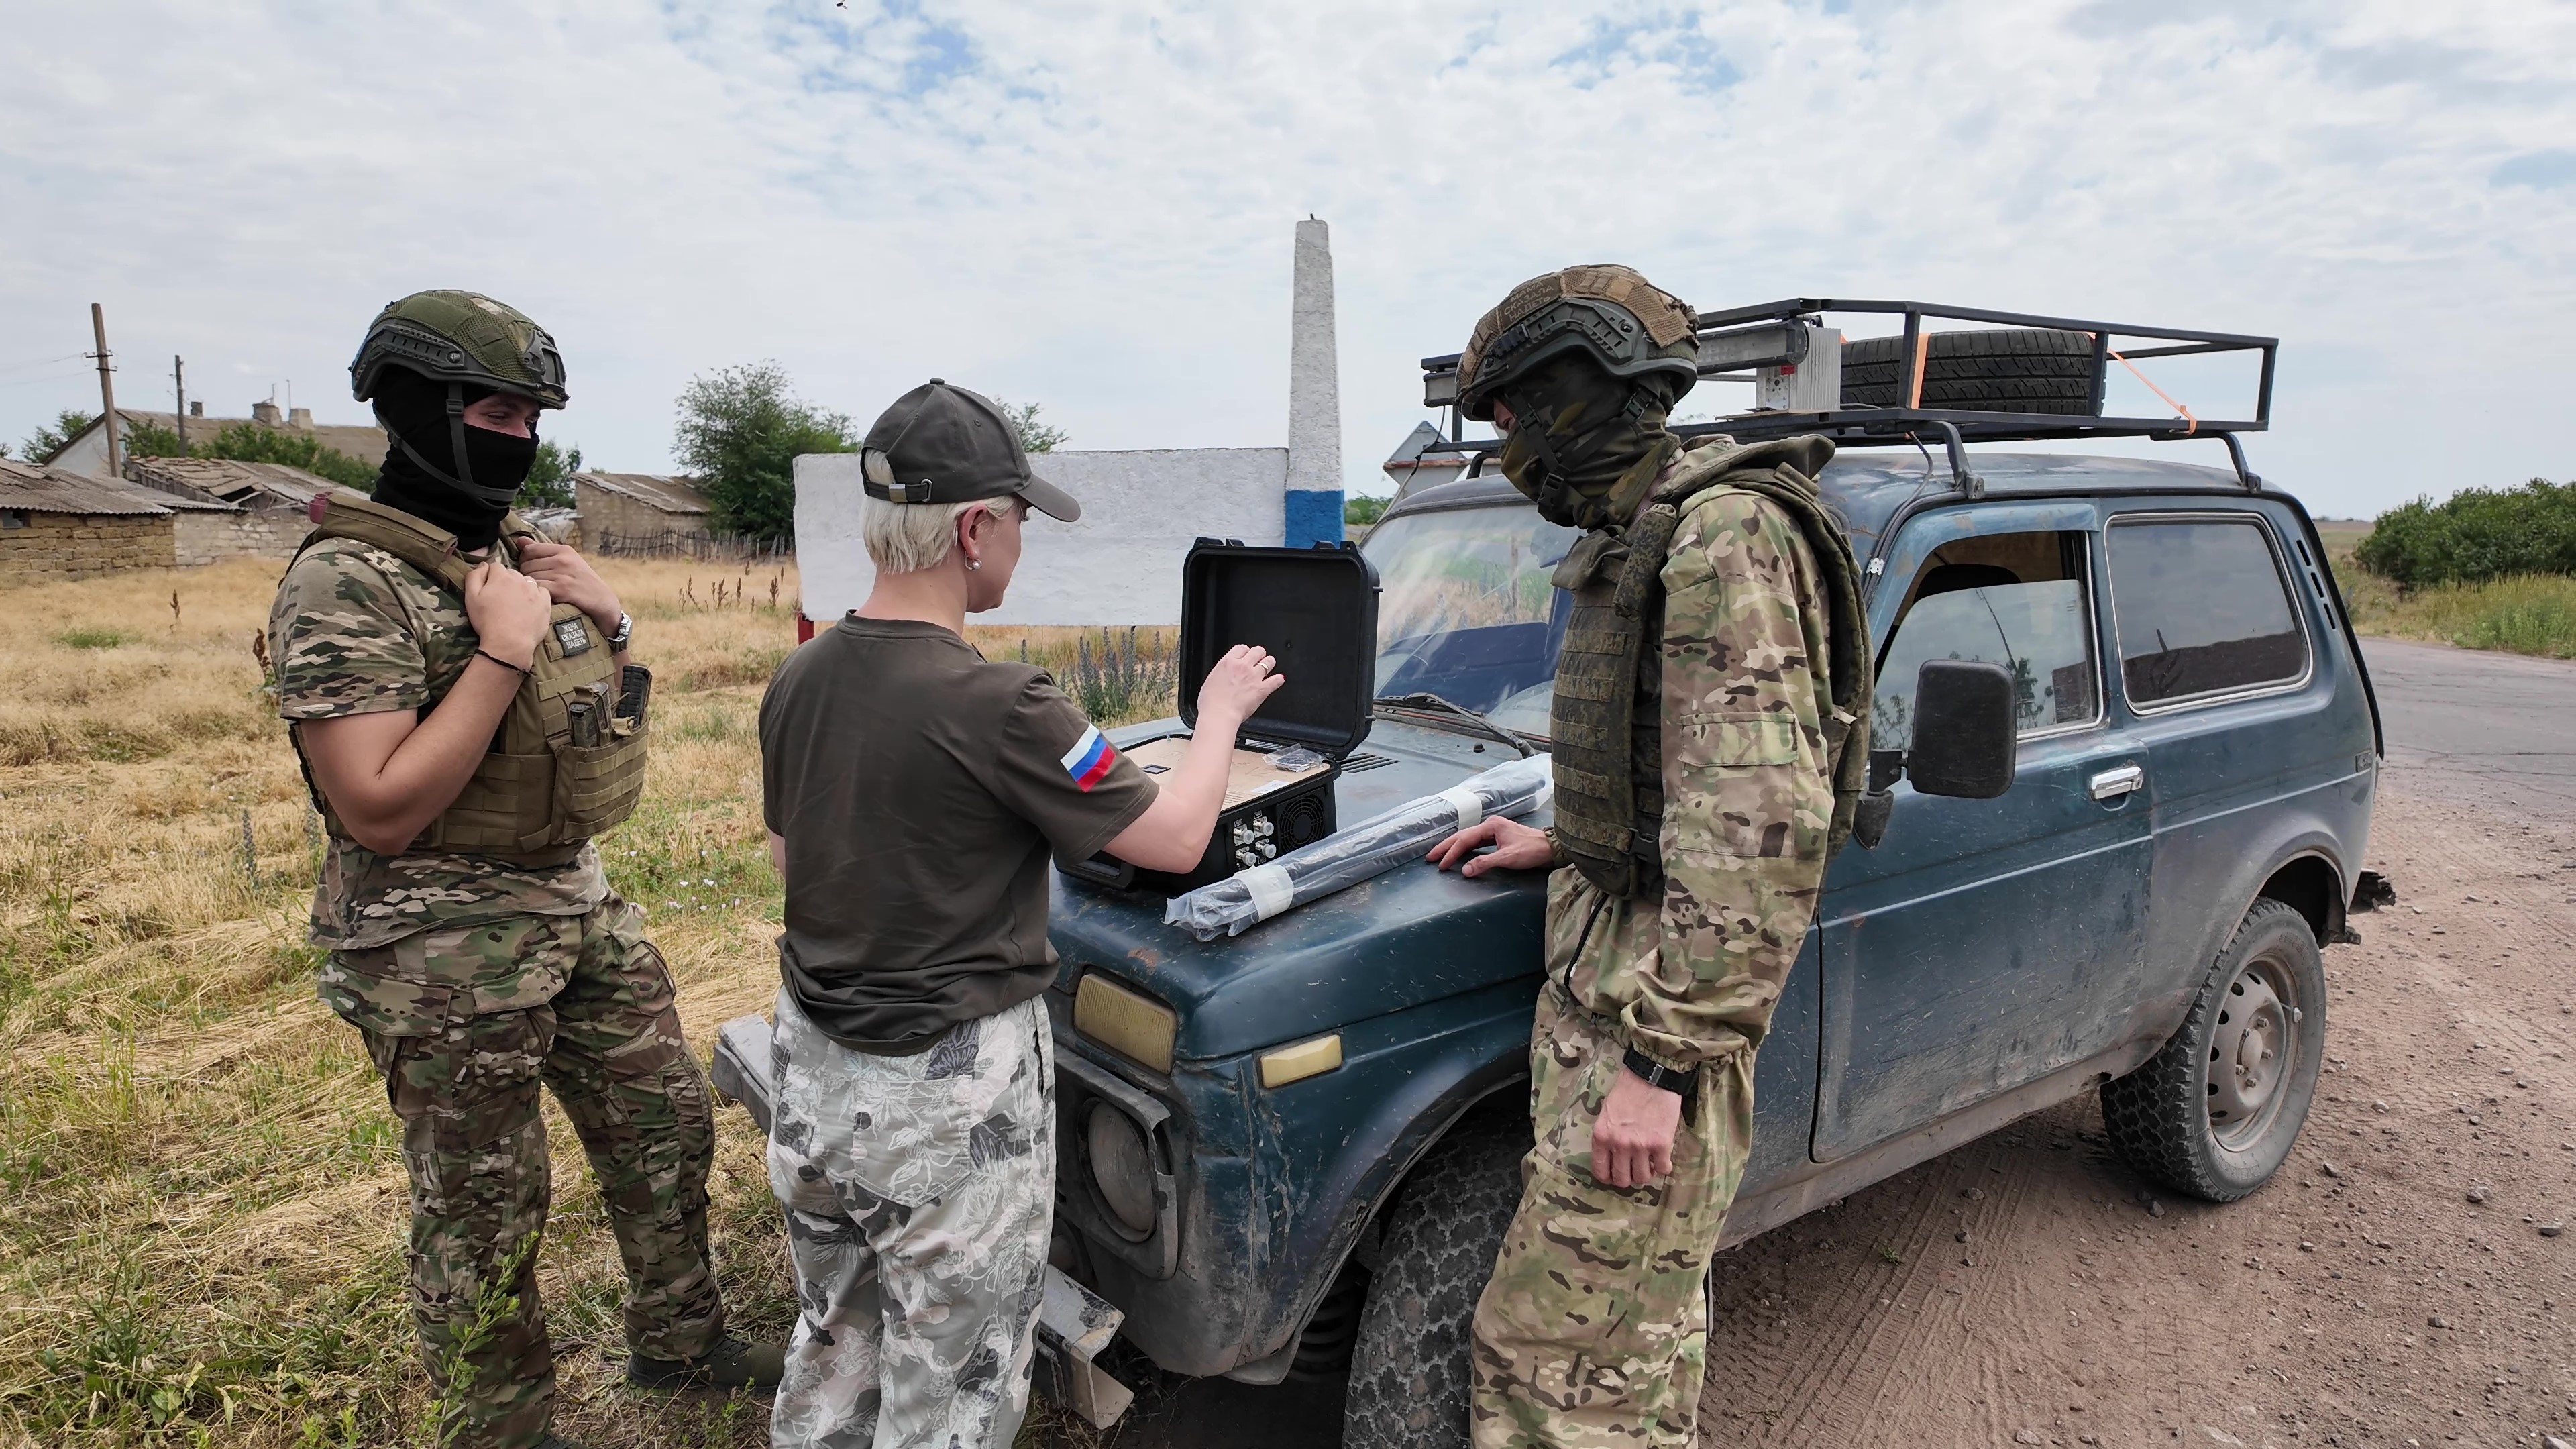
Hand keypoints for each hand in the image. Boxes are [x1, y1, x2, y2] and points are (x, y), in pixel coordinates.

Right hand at [462, 561, 552, 668]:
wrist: (509, 643)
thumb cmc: (486, 621)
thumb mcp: (471, 598)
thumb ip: (474, 576)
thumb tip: (484, 565)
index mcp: (501, 577)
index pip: (495, 566)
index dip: (491, 576)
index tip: (489, 589)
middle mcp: (520, 580)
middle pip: (512, 573)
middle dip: (506, 581)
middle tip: (501, 598)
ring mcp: (535, 591)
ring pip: (527, 581)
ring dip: (521, 587)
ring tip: (515, 603)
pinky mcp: (545, 602)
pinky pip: (542, 591)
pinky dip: (536, 595)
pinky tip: (529, 606)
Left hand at [515, 539, 620, 633]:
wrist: (602, 600)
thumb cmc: (582, 581)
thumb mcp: (567, 560)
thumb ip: (542, 550)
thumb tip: (519, 540)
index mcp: (564, 550)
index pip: (529, 549)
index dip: (525, 560)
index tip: (532, 569)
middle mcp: (563, 560)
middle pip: (526, 564)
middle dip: (527, 574)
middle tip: (537, 583)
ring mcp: (562, 574)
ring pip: (530, 578)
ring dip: (531, 586)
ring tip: (540, 590)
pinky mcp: (562, 589)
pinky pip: (537, 588)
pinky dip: (537, 594)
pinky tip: (543, 597)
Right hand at [1195, 644, 1284, 727]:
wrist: (1219, 714)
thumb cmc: (1211, 702)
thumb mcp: (1211, 680)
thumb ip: (1221, 674)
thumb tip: (1225, 675)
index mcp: (1228, 663)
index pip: (1241, 648)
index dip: (1245, 652)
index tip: (1245, 656)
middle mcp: (1242, 667)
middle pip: (1258, 651)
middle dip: (1259, 654)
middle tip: (1258, 660)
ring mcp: (1254, 677)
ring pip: (1269, 662)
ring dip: (1269, 664)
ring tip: (1268, 667)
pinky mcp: (1262, 690)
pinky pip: (1276, 680)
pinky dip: (1278, 680)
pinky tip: (1278, 679)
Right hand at [1426, 817, 1550, 877]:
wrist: (1551, 847)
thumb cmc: (1532, 850)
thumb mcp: (1508, 858)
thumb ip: (1485, 863)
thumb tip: (1464, 870)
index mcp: (1491, 826)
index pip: (1464, 840)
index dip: (1451, 853)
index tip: (1441, 865)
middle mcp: (1490, 825)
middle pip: (1462, 836)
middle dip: (1446, 847)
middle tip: (1430, 857)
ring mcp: (1494, 830)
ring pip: (1468, 838)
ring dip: (1454, 847)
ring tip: (1440, 855)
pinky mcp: (1498, 837)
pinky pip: (1476, 842)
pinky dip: (1465, 848)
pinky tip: (1460, 853)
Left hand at [1591, 1065, 1683, 1188]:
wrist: (1651, 1076)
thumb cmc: (1627, 1090)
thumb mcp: (1606, 1113)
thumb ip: (1606, 1136)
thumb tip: (1610, 1157)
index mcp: (1601, 1136)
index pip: (1600, 1171)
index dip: (1609, 1177)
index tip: (1615, 1174)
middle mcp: (1619, 1144)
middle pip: (1622, 1179)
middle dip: (1628, 1177)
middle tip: (1634, 1168)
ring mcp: (1640, 1146)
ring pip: (1643, 1178)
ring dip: (1646, 1172)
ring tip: (1649, 1161)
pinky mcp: (1662, 1144)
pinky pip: (1663, 1170)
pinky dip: (1663, 1166)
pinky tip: (1662, 1158)